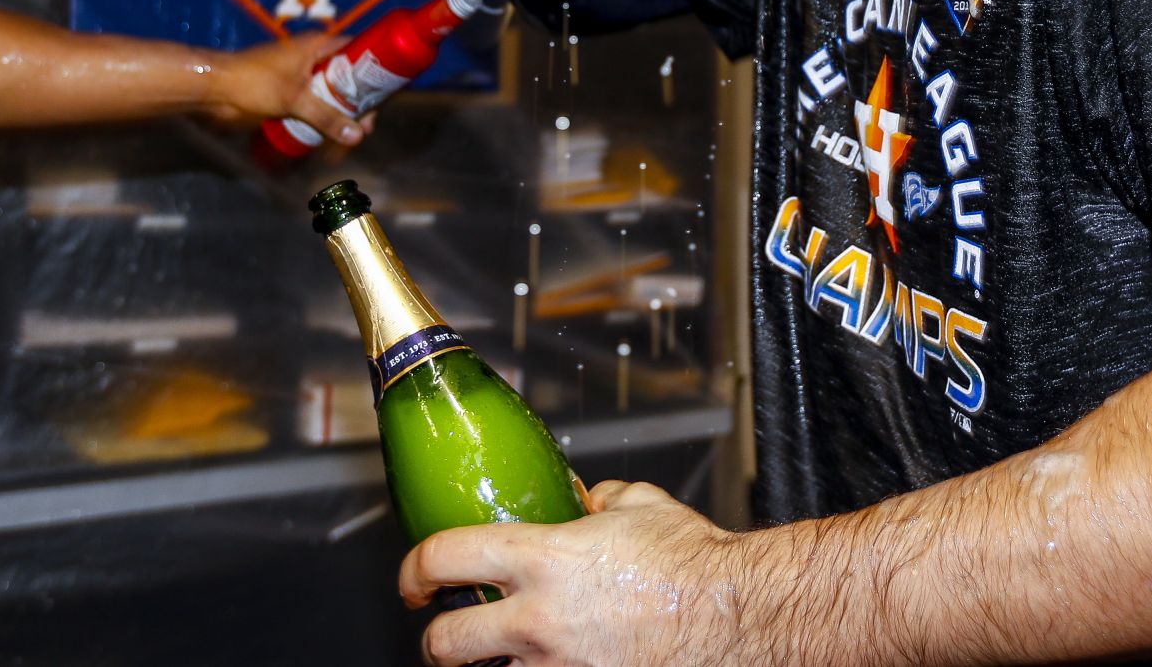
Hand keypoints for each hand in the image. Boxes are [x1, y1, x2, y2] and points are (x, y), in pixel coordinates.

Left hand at [197, 32, 374, 143]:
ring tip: (348, 142)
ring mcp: (301, 78)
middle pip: (349, 80)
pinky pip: (315, 108)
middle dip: (359, 105)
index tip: (386, 95)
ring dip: (342, 117)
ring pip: (333, 97)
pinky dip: (324, 122)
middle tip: (364, 129)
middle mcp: (313, 58)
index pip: (358, 51)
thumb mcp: (294, 98)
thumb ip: (326, 117)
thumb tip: (357, 136)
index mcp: (317, 45)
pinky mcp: (289, 96)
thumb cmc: (253, 82)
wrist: (214, 91)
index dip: (375, 71)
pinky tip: (329, 142)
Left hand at [400, 481, 758, 666]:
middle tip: (445, 630)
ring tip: (499, 658)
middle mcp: (538, 621)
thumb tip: (587, 502)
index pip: (444, 558)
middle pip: (443, 642)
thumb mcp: (640, 504)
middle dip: (436, 639)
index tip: (414, 579)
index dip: (413, 569)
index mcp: (543, 559)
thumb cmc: (695, 563)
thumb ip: (600, 500)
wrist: (737, 615)